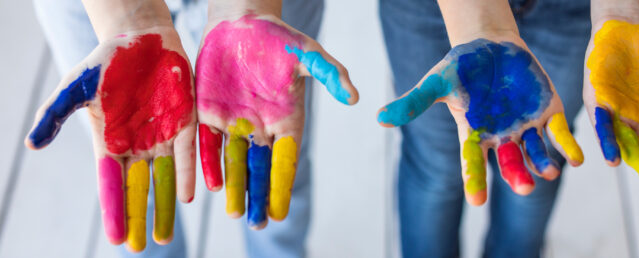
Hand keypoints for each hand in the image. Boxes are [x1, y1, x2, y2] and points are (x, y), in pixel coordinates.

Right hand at [26, 28, 195, 251]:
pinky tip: (188, 197)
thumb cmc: (105, 63)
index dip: (115, 211)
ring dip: (167, 206)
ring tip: (167, 234)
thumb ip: (55, 115)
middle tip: (147, 247)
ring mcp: (163, 136)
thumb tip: (31, 145)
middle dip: (144, 217)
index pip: (112, 185)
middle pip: (141, 189)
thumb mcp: (75, 87)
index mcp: (111, 143)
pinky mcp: (185, 122)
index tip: (118, 240)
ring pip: (165, 179)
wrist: (140, 39)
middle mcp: (139, 146)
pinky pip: (187, 154)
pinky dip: (187, 175)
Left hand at [195, 14, 358, 228]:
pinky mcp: (209, 113)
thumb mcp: (307, 54)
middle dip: (259, 196)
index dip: (282, 185)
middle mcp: (262, 127)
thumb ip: (330, 74)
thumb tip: (355, 97)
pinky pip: (208, 145)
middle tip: (258, 224)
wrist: (241, 22)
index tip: (281, 210)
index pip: (285, 160)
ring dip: (235, 187)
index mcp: (288, 120)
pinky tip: (210, 186)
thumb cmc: (278, 37)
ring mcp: (235, 122)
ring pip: (234, 162)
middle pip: (261, 168)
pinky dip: (209, 165)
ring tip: (235, 213)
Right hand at [377, 37, 582, 204]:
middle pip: (510, 164)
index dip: (475, 180)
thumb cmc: (461, 66)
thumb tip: (378, 118)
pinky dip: (567, 146)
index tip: (478, 199)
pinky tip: (576, 158)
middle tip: (524, 187)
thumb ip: (413, 103)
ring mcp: (526, 128)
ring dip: (543, 164)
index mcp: (474, 135)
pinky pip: (560, 134)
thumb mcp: (437, 83)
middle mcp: (501, 138)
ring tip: (550, 172)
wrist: (492, 46)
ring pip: (536, 153)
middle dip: (517, 175)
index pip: (473, 162)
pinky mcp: (548, 114)